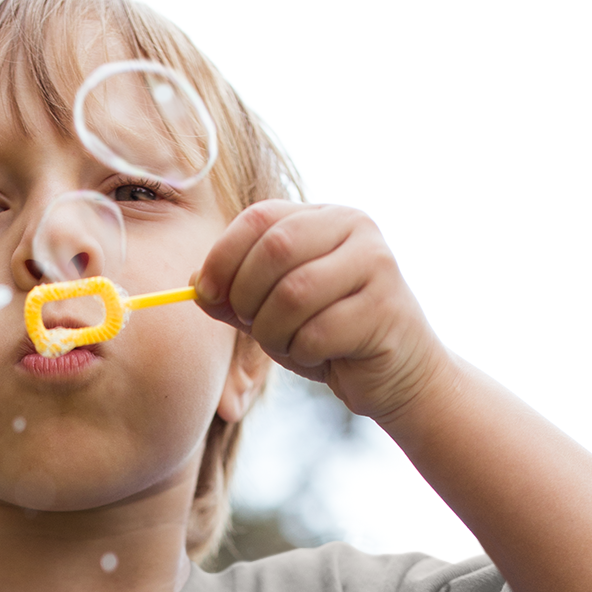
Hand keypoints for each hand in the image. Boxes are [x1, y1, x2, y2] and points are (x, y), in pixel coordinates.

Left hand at [194, 201, 450, 424]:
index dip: (223, 256)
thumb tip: (195, 283)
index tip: (206, 293)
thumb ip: (237, 295)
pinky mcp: (385, 308)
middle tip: (252, 325)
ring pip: (294, 294)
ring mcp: (376, 264)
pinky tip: (320, 357)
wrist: (397, 375)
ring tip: (288, 345)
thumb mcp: (274, 312)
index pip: (260, 217)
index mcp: (323, 217)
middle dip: (248, 297)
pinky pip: (318, 332)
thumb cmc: (331, 338)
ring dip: (274, 332)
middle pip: (275, 249)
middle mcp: (355, 227)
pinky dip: (303, 353)